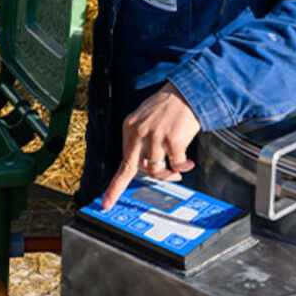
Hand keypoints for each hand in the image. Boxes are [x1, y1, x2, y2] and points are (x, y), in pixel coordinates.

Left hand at [101, 83, 198, 209]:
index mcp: (130, 127)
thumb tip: (148, 168)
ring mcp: (155, 137)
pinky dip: (183, 167)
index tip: (106, 201)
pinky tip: (188, 162)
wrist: (188, 92)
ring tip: (178, 170)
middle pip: (130, 168)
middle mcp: (139, 132)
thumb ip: (142, 142)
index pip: (122, 159)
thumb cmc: (169, 108)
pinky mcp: (172, 141)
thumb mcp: (146, 120)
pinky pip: (176, 165)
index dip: (115, 183)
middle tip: (110, 202)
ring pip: (156, 171)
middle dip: (117, 188)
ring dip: (169, 175)